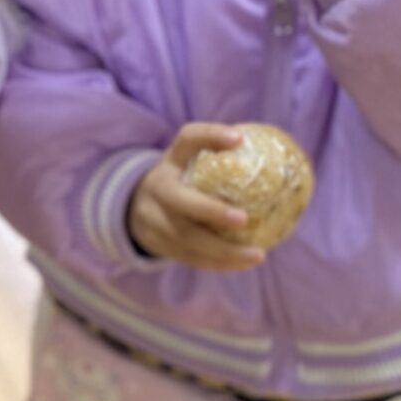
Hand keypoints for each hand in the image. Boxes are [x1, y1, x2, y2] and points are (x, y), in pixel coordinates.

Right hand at [127, 124, 266, 271]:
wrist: (134, 208)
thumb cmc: (179, 180)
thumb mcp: (189, 159)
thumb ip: (218, 151)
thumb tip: (266, 149)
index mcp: (170, 162)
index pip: (187, 140)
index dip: (210, 137)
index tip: (239, 139)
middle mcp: (156, 189)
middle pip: (180, 202)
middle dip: (211, 211)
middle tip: (244, 219)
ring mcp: (153, 221)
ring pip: (187, 238)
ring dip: (223, 250)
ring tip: (258, 255)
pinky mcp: (159, 246)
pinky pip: (191, 257)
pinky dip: (219, 263)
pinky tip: (244, 264)